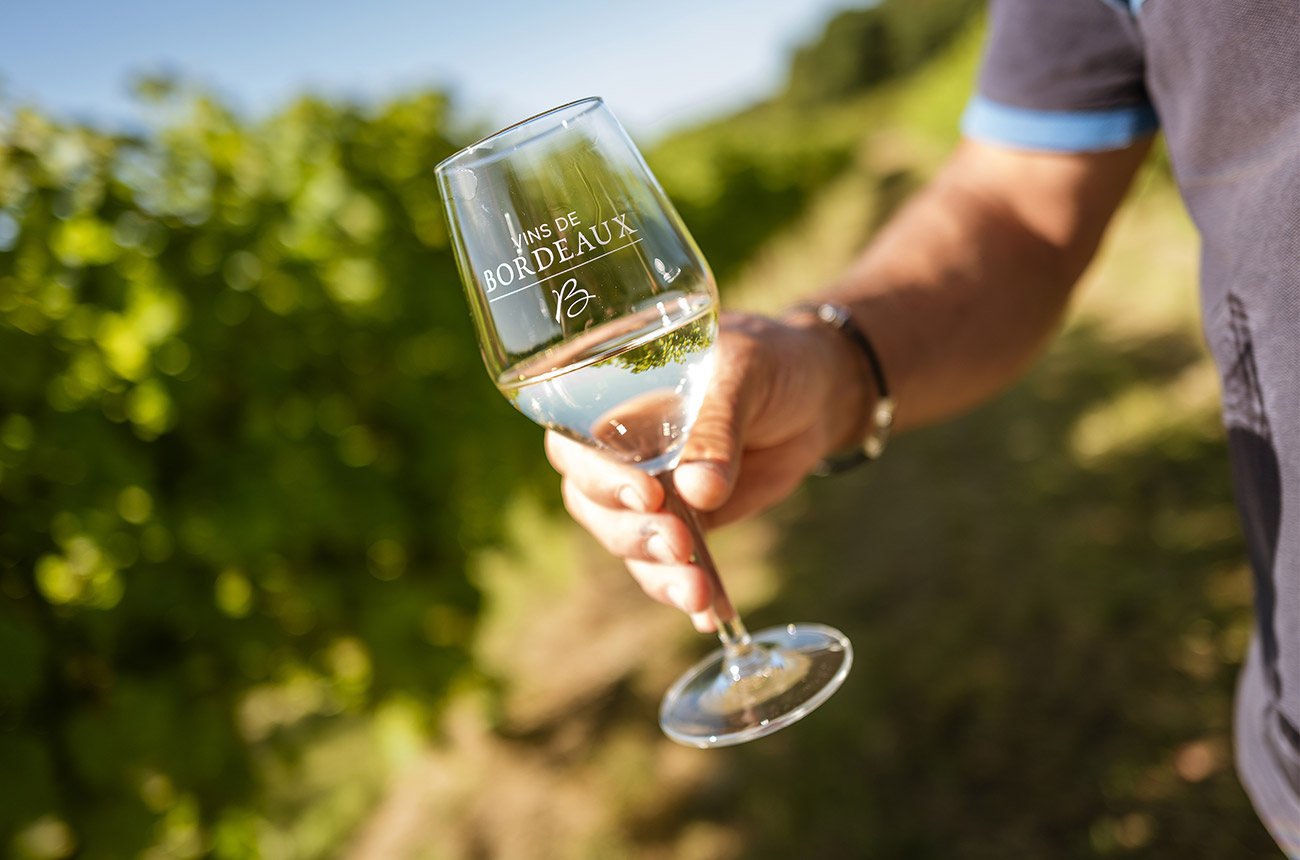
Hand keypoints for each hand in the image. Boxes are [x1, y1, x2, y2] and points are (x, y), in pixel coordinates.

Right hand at [545, 310, 864, 629]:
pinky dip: (688, 592)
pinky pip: (671, 568)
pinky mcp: (683, 528)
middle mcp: (617, 453)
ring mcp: (647, 496)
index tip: (647, 496)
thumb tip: (699, 492)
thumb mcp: (745, 375)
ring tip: (700, 594)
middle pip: (594, 506)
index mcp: (609, 401)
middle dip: (634, 534)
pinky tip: (711, 616)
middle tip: (681, 546)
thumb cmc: (769, 362)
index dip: (600, 476)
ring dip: (660, 574)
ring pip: (630, 545)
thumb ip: (718, 427)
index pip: (576, 446)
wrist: (815, 394)